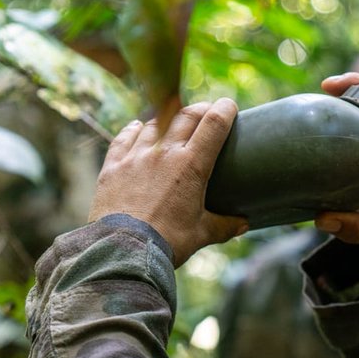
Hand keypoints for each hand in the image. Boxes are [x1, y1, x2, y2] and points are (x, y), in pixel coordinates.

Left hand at [89, 99, 247, 266]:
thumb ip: (224, 225)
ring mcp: (136, 156)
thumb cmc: (167, 242)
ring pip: (155, 122)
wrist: (123, 250)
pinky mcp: (113, 165)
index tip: (230, 107)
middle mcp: (164, 153)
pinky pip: (125, 136)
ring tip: (175, 120)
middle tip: (207, 112)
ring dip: (169, 116)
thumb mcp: (201, 234)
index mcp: (192, 166)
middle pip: (186, 115)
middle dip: (200, 108)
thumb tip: (244, 224)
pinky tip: (138, 127)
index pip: (213, 124)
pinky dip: (135, 129)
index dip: (225, 109)